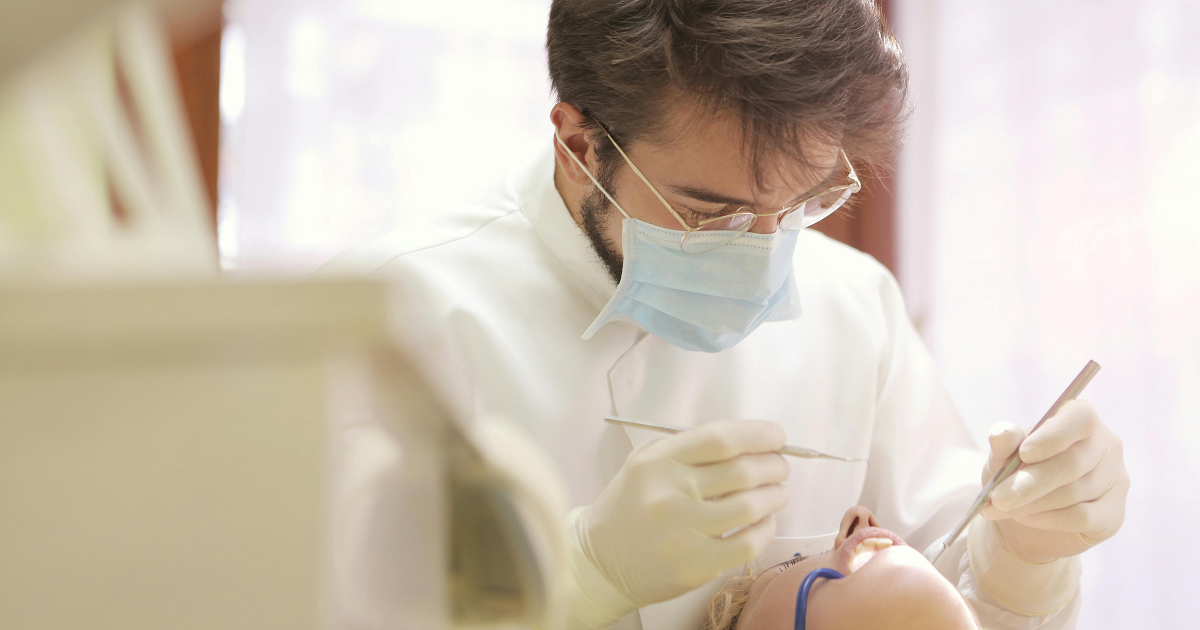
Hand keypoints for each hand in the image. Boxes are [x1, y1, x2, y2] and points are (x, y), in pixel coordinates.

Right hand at [573, 420, 789, 612]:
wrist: (600, 560)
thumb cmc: (630, 505)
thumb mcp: (647, 463)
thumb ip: (690, 450)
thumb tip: (751, 443)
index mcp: (658, 462)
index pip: (721, 439)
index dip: (759, 434)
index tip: (777, 436)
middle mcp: (670, 494)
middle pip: (743, 471)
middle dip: (774, 465)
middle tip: (780, 467)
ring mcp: (683, 532)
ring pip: (751, 506)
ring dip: (776, 495)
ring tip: (777, 492)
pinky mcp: (695, 566)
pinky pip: (748, 544)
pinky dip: (766, 529)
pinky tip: (764, 521)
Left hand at [980, 400, 1129, 563]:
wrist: (1023, 522)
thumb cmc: (1015, 476)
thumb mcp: (1001, 459)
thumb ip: (1003, 445)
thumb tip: (1001, 434)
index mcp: (1080, 419)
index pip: (1081, 418)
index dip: (1054, 435)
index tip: (1024, 453)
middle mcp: (1106, 446)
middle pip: (1073, 462)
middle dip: (1030, 482)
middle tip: (997, 497)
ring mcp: (1116, 480)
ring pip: (1074, 492)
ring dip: (1032, 503)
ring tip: (1002, 507)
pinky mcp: (1114, 514)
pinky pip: (1083, 517)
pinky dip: (1049, 519)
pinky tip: (1026, 518)